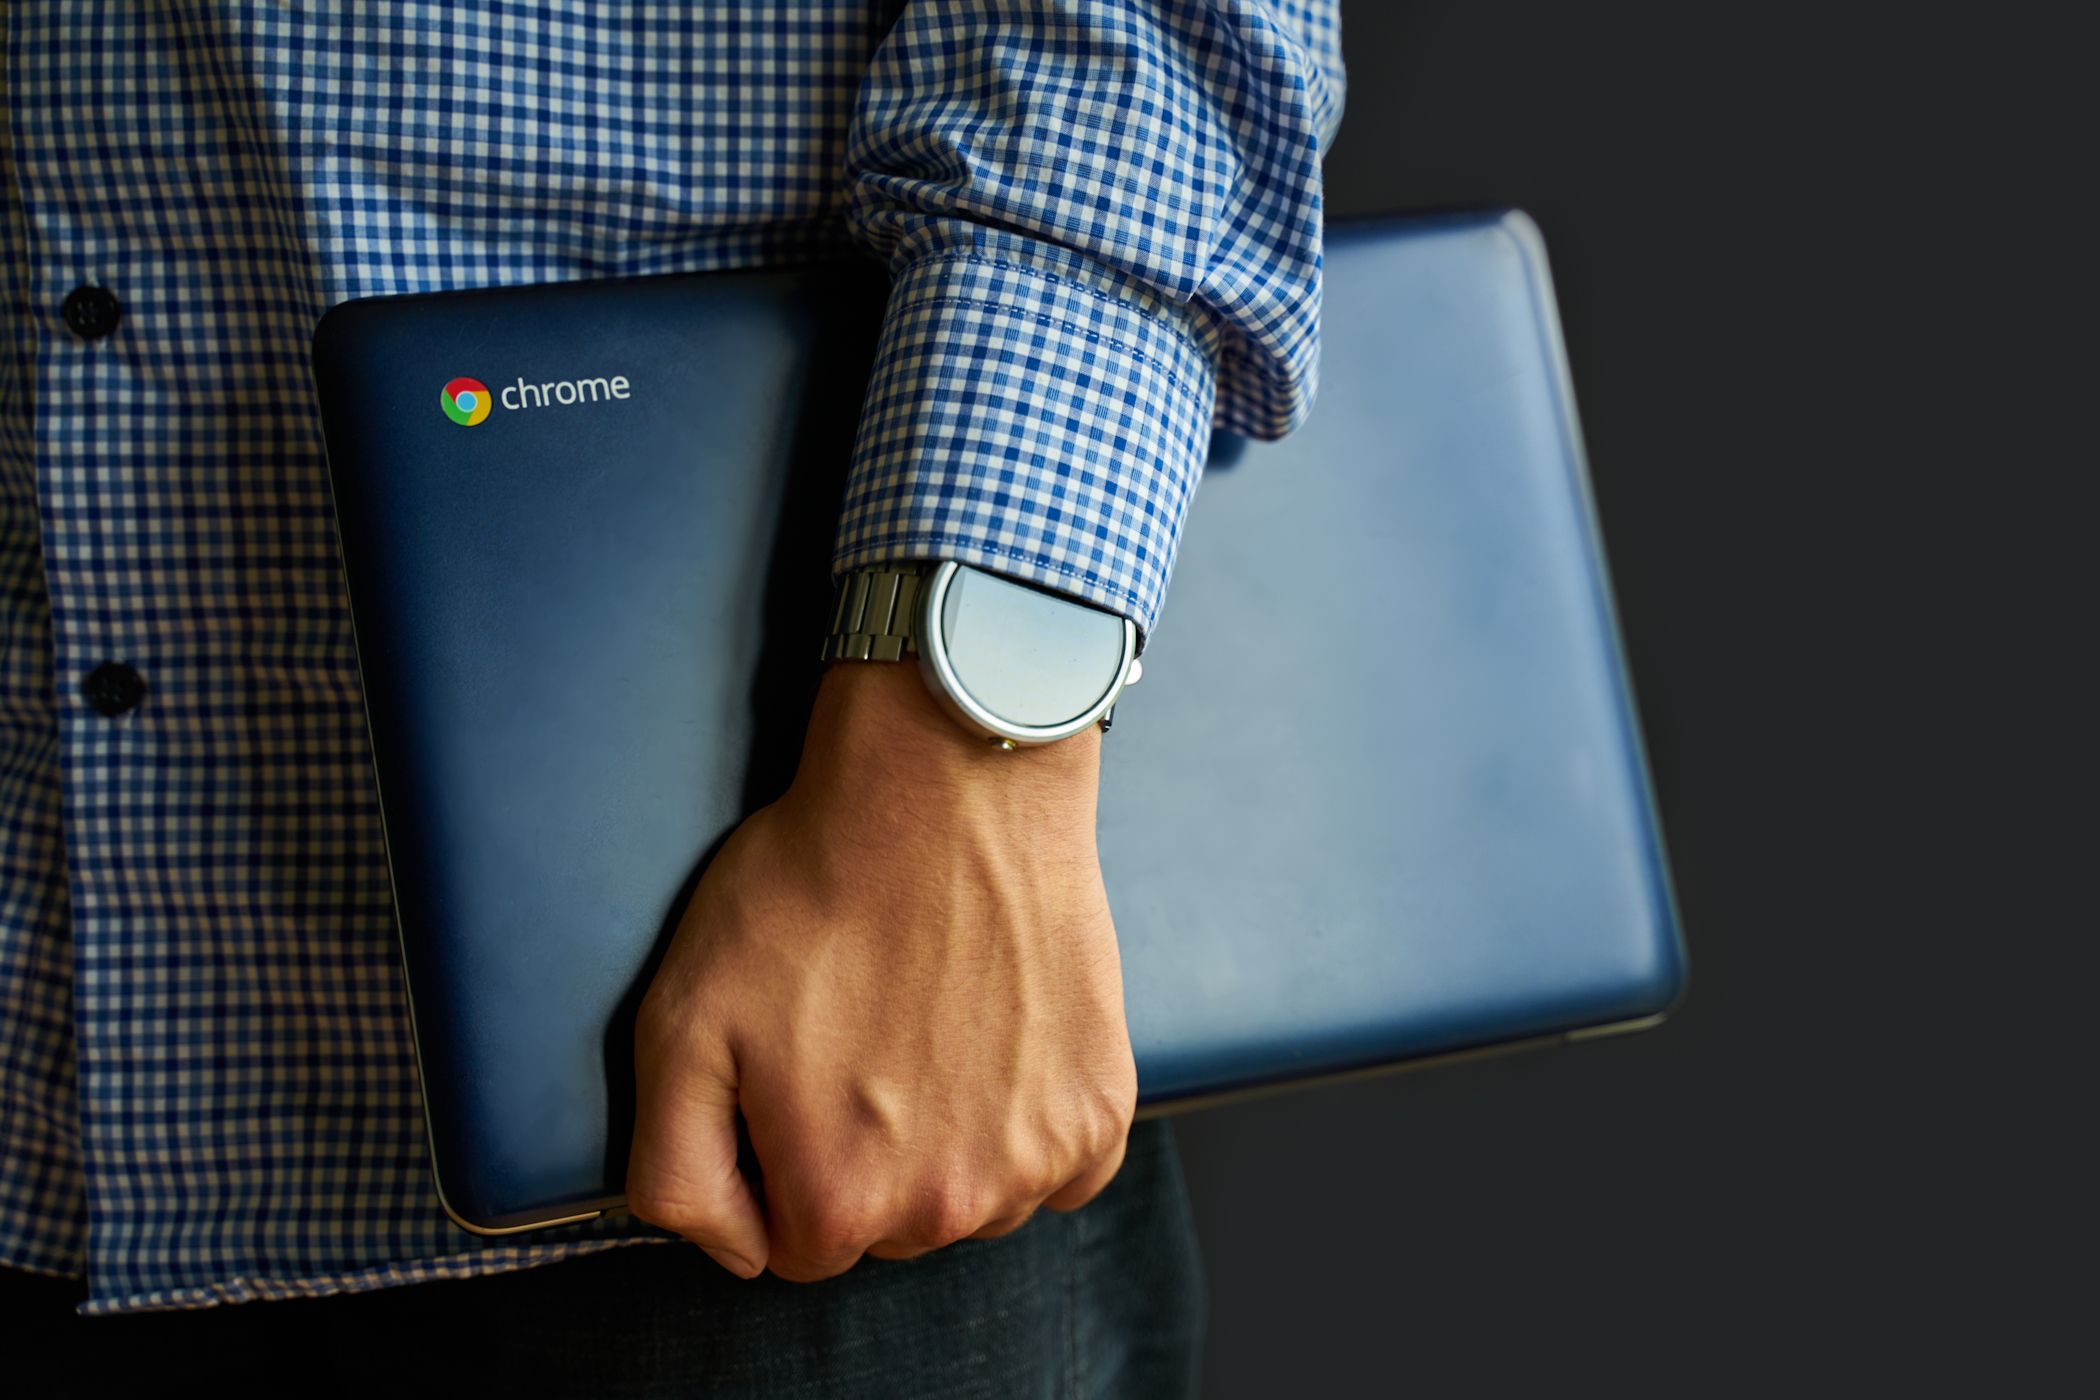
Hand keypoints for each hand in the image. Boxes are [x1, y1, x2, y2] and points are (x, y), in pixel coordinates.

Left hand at [626, 661, 1137, 1280]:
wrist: (944, 791)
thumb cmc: (809, 892)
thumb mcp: (678, 1024)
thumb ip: (677, 1173)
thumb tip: (733, 1254)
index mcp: (840, 1202)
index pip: (798, 1245)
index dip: (786, 1160)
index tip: (798, 1077)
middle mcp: (948, 1207)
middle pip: (892, 1229)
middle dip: (868, 1154)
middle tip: (861, 1036)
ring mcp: (1035, 1159)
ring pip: (977, 1202)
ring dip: (953, 1142)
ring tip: (928, 1025)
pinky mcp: (1101, 1108)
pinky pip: (1061, 1168)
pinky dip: (1030, 1121)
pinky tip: (997, 1038)